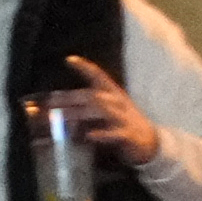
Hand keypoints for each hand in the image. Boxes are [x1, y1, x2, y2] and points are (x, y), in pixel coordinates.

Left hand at [54, 54, 162, 168]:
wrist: (150, 141)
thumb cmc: (122, 122)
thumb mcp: (106, 110)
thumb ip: (84, 107)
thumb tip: (57, 106)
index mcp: (113, 94)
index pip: (99, 76)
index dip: (85, 67)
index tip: (69, 59)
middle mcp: (118, 103)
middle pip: (93, 96)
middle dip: (71, 98)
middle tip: (51, 102)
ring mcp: (124, 119)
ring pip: (102, 111)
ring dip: (80, 114)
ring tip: (62, 117)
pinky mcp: (128, 136)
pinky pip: (115, 134)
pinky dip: (102, 135)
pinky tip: (89, 135)